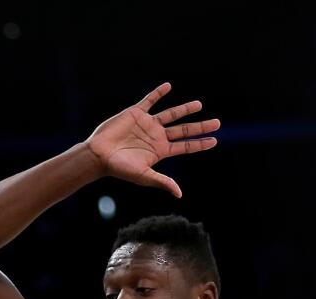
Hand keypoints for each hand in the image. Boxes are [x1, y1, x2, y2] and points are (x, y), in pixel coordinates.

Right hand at [85, 82, 219, 197]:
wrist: (98, 155)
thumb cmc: (119, 168)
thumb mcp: (143, 175)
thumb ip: (162, 181)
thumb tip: (179, 194)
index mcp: (160, 150)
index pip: (185, 146)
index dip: (200, 144)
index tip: (214, 141)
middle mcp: (156, 136)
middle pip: (183, 130)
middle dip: (200, 126)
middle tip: (217, 123)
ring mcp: (147, 124)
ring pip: (171, 114)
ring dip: (185, 109)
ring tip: (199, 105)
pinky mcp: (136, 113)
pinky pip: (149, 100)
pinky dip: (158, 93)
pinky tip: (168, 86)